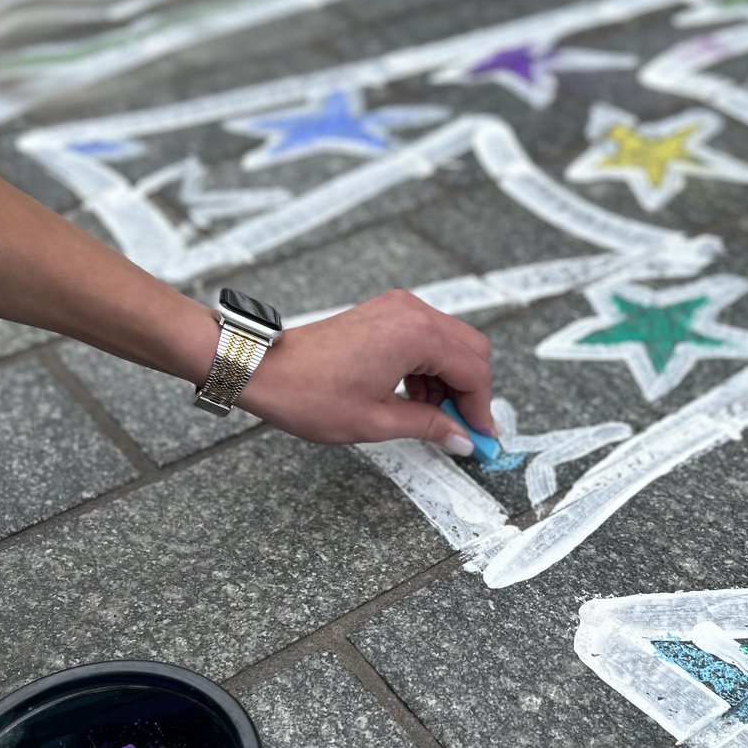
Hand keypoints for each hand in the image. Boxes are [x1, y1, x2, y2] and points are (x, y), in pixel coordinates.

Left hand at [238, 289, 493, 451]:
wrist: (265, 368)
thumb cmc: (310, 392)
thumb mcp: (377, 421)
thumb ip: (429, 426)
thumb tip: (462, 439)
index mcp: (416, 335)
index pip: (473, 372)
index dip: (481, 409)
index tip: (481, 438)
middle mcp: (412, 312)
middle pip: (471, 350)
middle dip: (470, 392)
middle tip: (459, 428)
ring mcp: (398, 308)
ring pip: (451, 344)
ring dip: (449, 381)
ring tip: (429, 417)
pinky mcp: (385, 313)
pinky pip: (427, 338)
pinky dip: (429, 368)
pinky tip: (413, 397)